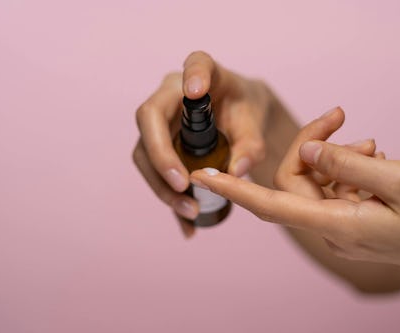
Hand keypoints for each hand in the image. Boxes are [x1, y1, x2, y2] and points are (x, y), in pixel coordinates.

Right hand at [133, 51, 270, 236]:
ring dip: (161, 186)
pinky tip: (187, 225)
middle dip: (162, 157)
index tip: (195, 90)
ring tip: (191, 211)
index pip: (196, 64)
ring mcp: (161, 119)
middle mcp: (173, 93)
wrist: (240, 118)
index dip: (192, 75)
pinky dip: (168, 199)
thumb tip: (235, 172)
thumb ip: (251, 146)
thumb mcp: (256, 126)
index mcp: (205, 73)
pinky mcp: (158, 144)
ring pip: (143, 152)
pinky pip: (154, 172)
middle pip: (149, 119)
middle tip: (183, 186)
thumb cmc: (247, 112)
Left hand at [190, 110, 399, 291]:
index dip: (233, 189)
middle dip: (315, 143)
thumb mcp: (398, 180)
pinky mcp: (353, 221)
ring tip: (376, 146)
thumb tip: (308, 150)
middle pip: (298, 179)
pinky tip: (376, 157)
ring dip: (340, 156)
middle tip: (343, 117)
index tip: (202, 175)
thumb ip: (347, 163)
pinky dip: (349, 169)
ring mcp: (342, 226)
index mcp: (336, 224)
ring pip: (319, 181)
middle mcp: (331, 228)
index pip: (270, 204)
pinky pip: (336, 188)